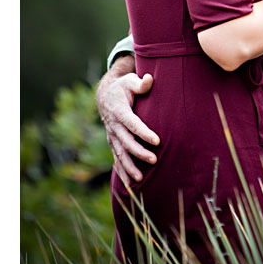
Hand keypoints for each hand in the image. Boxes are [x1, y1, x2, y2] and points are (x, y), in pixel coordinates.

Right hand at [96, 55, 159, 186]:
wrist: (105, 95)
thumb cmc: (123, 87)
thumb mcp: (130, 81)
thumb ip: (140, 83)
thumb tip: (149, 79)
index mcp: (119, 111)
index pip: (133, 124)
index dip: (144, 132)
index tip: (157, 141)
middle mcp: (114, 126)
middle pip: (126, 142)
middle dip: (139, 152)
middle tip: (154, 160)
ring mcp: (112, 136)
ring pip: (119, 154)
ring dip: (129, 167)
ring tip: (140, 179)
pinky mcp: (113, 142)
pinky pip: (116, 159)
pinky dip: (122, 171)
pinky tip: (129, 185)